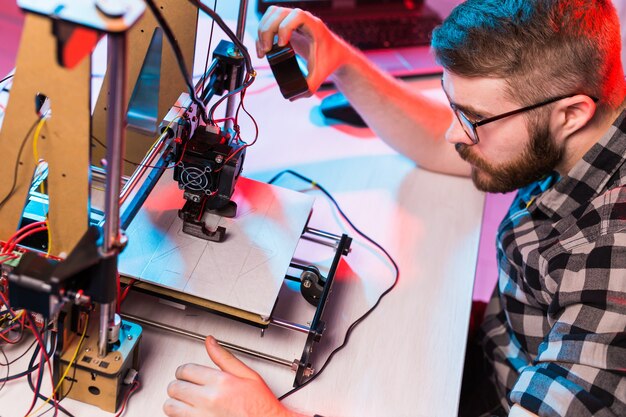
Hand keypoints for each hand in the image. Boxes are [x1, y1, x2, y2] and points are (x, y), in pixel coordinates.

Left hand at [164, 336, 302, 416]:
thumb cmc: (260, 405)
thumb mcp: (248, 375)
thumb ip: (225, 357)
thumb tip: (210, 342)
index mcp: (220, 382)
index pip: (186, 370)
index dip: (184, 371)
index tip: (187, 374)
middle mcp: (209, 400)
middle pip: (175, 387)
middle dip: (178, 385)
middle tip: (184, 387)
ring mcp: (202, 416)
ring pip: (171, 407)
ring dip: (175, 402)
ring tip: (183, 401)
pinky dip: (179, 416)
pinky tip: (189, 413)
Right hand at [256, 6, 350, 93]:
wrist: (334, 54)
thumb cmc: (328, 61)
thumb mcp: (319, 76)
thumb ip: (308, 87)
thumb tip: (291, 96)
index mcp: (314, 27)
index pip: (297, 16)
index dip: (286, 27)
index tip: (282, 45)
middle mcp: (303, 20)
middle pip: (279, 13)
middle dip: (267, 31)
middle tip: (266, 51)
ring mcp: (294, 20)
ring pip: (272, 14)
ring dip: (262, 30)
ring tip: (263, 50)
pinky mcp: (288, 25)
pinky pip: (271, 20)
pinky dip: (263, 32)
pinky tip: (264, 47)